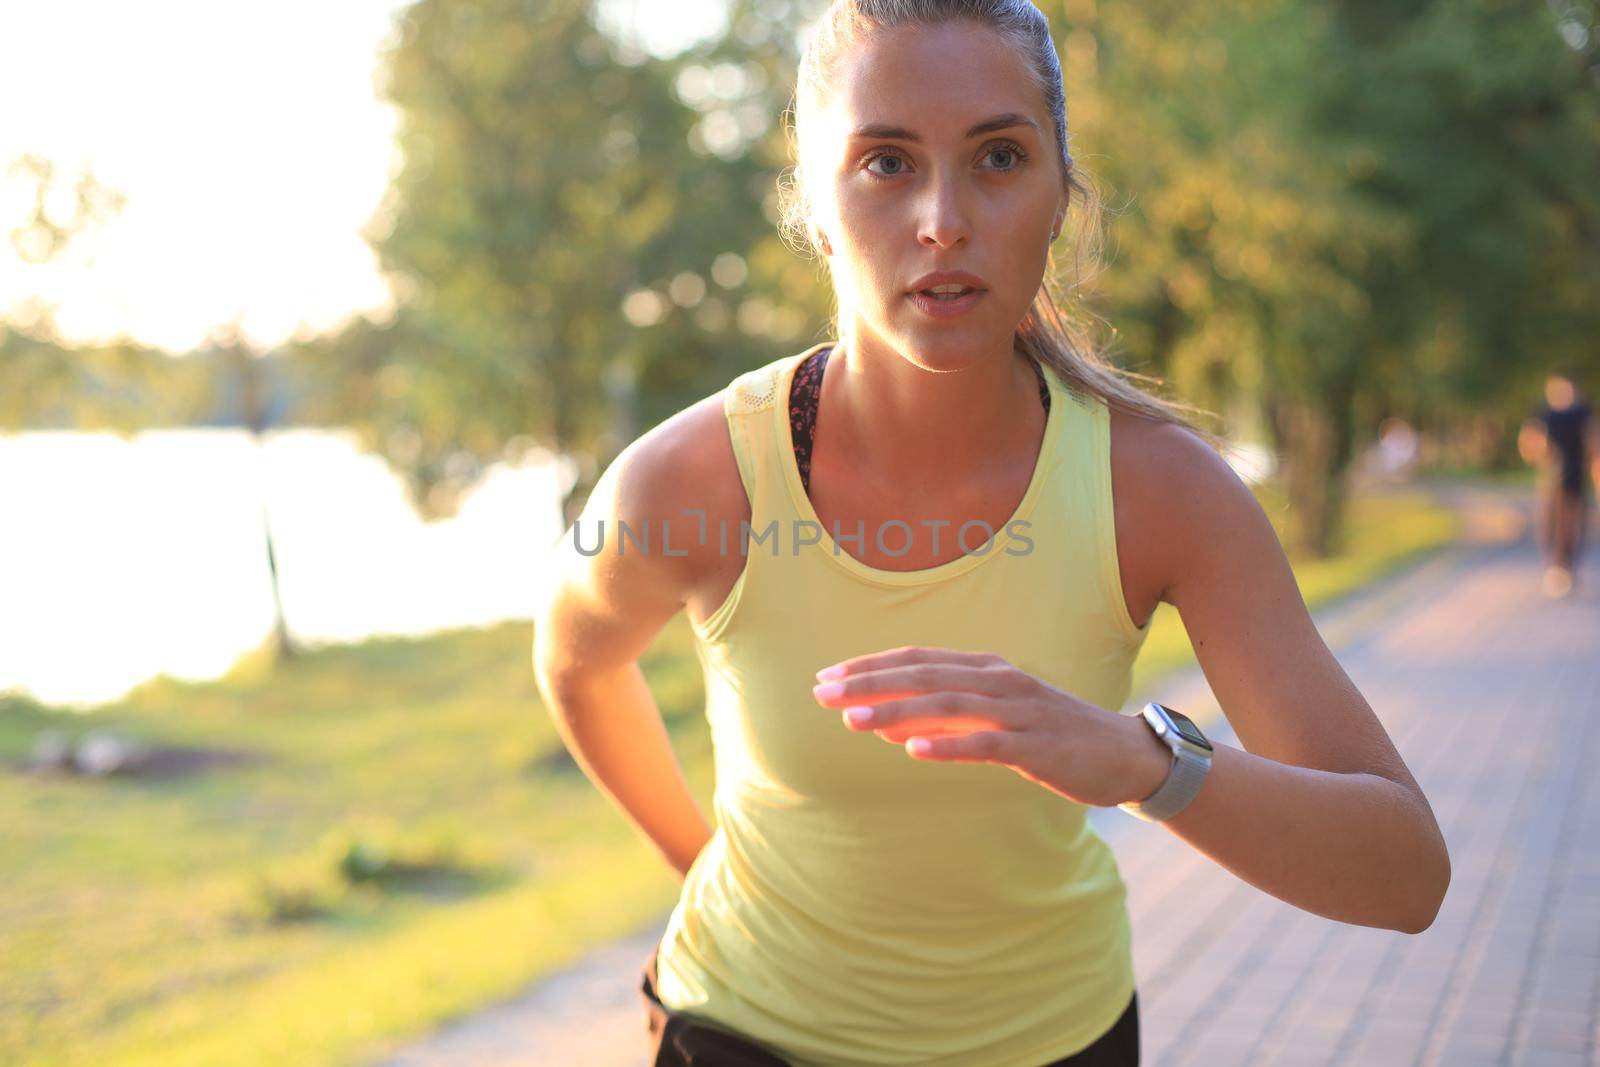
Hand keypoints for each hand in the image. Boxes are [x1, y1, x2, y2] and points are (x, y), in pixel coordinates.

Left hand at [810, 645, 1166, 807]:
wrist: (1123, 756)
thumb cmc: (1050, 735)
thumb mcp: (994, 719)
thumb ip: (944, 718)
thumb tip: (890, 726)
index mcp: (986, 668)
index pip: (917, 658)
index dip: (870, 666)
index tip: (826, 676)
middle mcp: (999, 680)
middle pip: (923, 674)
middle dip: (869, 682)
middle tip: (822, 692)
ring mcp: (1019, 711)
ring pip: (946, 704)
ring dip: (895, 711)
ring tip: (852, 720)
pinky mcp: (1036, 746)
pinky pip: (985, 743)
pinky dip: (947, 745)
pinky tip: (912, 751)